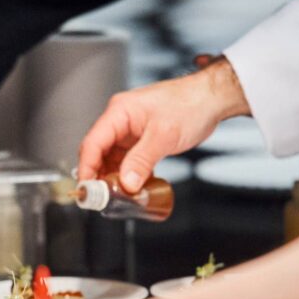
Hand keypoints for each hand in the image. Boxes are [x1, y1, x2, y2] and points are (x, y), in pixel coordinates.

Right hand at [77, 56, 248, 191]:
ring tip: (118, 197)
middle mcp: (120, 121)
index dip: (87, 168)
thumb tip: (126, 182)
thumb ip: (142, 160)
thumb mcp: (164, 135)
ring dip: (114, 178)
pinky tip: (132, 189)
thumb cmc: (190, 105)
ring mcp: (130, 131)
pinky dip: (127, 175)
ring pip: (112, 159)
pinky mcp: (140, 141)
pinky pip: (126, 161)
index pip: (93, 143)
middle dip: (99, 177)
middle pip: (99, 153)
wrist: (211, 99)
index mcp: (119, 112)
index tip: (88, 189)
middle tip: (103, 199)